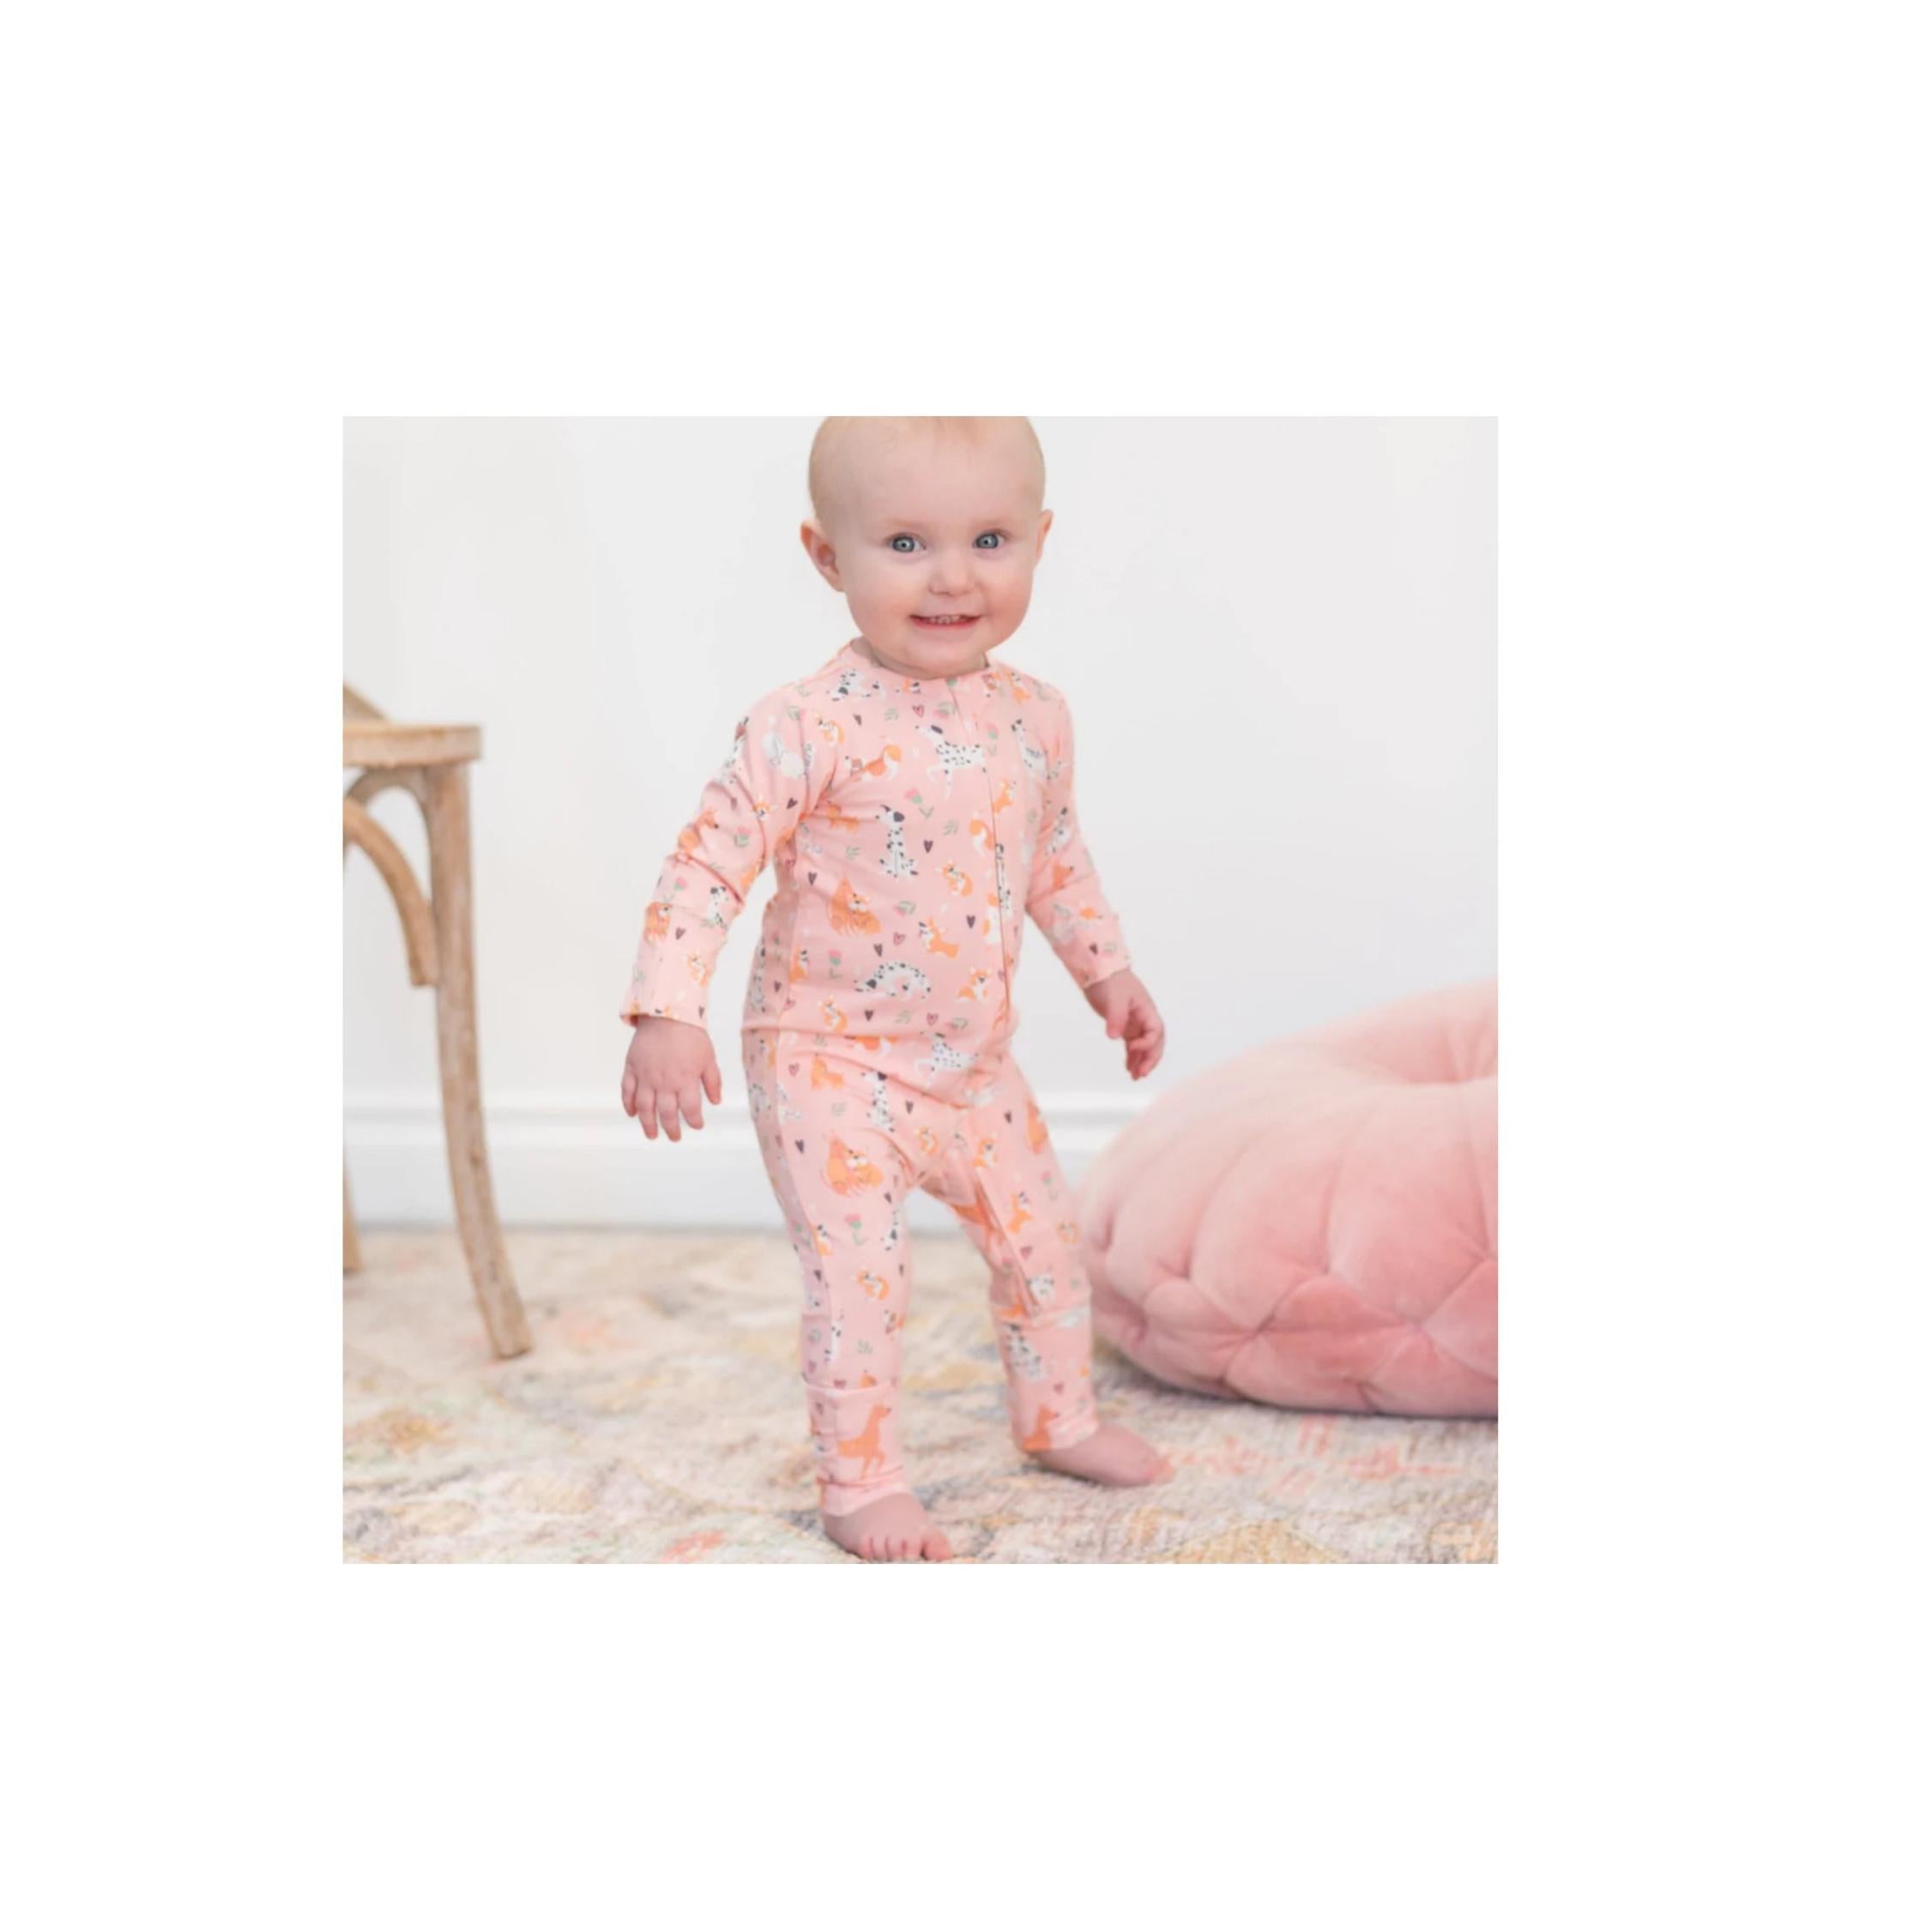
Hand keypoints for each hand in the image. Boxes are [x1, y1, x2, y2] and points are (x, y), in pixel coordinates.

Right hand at [621, 1015, 723, 1141]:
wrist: (667, 1014)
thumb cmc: (690, 1034)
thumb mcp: (708, 1058)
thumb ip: (712, 1081)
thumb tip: (715, 1101)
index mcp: (685, 1080)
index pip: (690, 1109)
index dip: (694, 1121)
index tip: (697, 1125)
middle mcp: (664, 1082)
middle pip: (666, 1113)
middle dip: (671, 1129)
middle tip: (674, 1137)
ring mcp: (646, 1076)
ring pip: (644, 1107)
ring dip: (647, 1124)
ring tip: (652, 1135)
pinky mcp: (632, 1068)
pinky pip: (627, 1090)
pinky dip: (628, 1104)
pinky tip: (632, 1113)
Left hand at [1083, 968, 1164, 1080]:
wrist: (1098, 969)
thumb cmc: (1109, 979)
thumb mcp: (1113, 997)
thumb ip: (1116, 1017)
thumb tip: (1115, 1037)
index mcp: (1146, 1009)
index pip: (1156, 1030)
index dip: (1147, 1042)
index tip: (1132, 1047)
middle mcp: (1144, 1017)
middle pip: (1155, 1042)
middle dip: (1150, 1059)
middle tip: (1141, 1074)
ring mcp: (1135, 1022)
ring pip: (1144, 1046)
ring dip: (1141, 1061)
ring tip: (1135, 1077)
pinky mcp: (1124, 1025)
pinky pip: (1132, 1044)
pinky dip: (1132, 1056)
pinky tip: (1128, 1068)